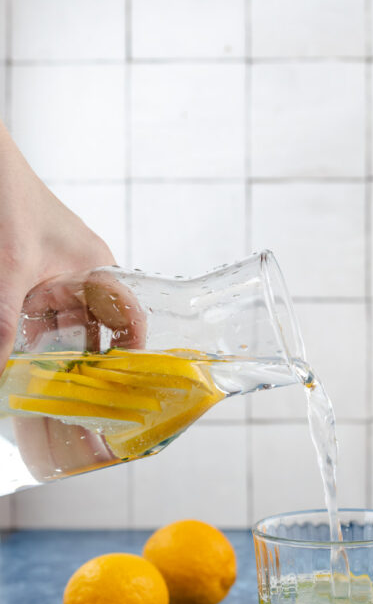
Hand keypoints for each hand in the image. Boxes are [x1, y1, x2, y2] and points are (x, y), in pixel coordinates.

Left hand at [0, 119, 114, 373]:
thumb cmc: (9, 197)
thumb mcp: (8, 270)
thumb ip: (3, 325)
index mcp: (100, 272)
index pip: (129, 325)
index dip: (127, 361)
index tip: (117, 395)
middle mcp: (85, 279)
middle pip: (93, 336)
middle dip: (81, 370)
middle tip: (72, 406)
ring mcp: (57, 281)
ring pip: (61, 332)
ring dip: (50, 359)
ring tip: (46, 393)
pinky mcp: (31, 282)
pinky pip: (36, 322)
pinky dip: (28, 343)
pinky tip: (19, 365)